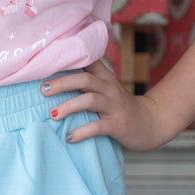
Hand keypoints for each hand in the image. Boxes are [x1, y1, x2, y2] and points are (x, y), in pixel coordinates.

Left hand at [42, 60, 164, 152]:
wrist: (150, 123)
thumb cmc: (119, 106)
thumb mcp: (105, 88)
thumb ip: (85, 81)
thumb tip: (51, 80)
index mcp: (104, 77)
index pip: (87, 60)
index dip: (69, 57)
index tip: (48, 59)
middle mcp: (109, 88)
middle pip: (85, 79)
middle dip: (62, 83)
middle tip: (43, 90)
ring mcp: (114, 106)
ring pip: (90, 100)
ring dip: (69, 106)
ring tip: (53, 115)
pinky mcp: (118, 124)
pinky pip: (98, 126)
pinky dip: (82, 132)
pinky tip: (69, 137)